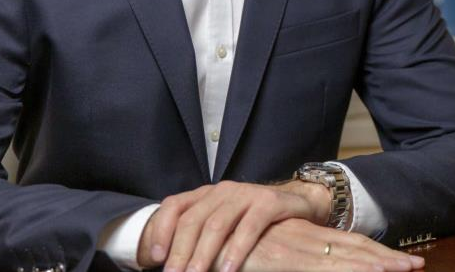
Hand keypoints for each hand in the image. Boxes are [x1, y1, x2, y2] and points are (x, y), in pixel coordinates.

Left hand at [138, 179, 330, 271]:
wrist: (299, 202)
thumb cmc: (255, 220)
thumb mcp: (225, 224)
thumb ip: (201, 236)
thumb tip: (173, 264)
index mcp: (206, 194)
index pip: (175, 206)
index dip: (161, 230)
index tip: (155, 258)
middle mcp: (223, 191)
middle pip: (193, 220)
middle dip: (180, 252)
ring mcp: (246, 194)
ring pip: (217, 225)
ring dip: (204, 255)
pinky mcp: (269, 202)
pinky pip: (249, 227)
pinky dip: (237, 250)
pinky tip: (229, 270)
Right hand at [225, 218, 424, 271]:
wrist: (192, 244)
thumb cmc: (227, 256)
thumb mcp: (266, 259)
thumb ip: (289, 260)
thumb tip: (311, 265)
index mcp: (300, 238)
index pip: (346, 245)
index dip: (374, 254)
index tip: (404, 263)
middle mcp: (301, 239)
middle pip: (352, 248)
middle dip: (385, 259)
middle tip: (417, 266)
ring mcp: (293, 248)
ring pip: (342, 256)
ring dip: (373, 264)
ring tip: (403, 269)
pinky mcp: (280, 259)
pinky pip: (318, 266)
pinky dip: (344, 269)